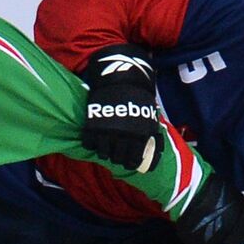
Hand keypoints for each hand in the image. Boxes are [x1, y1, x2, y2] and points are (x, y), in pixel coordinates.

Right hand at [79, 45, 162, 171]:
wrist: (120, 80)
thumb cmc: (137, 99)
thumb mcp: (149, 118)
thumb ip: (151, 136)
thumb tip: (154, 156)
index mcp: (139, 135)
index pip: (134, 160)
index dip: (131, 163)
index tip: (128, 162)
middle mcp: (123, 136)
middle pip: (118, 158)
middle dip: (117, 158)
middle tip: (116, 154)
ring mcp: (107, 131)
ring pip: (103, 154)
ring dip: (104, 152)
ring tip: (105, 148)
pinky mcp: (93, 125)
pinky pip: (89, 144)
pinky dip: (91, 144)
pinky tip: (94, 140)